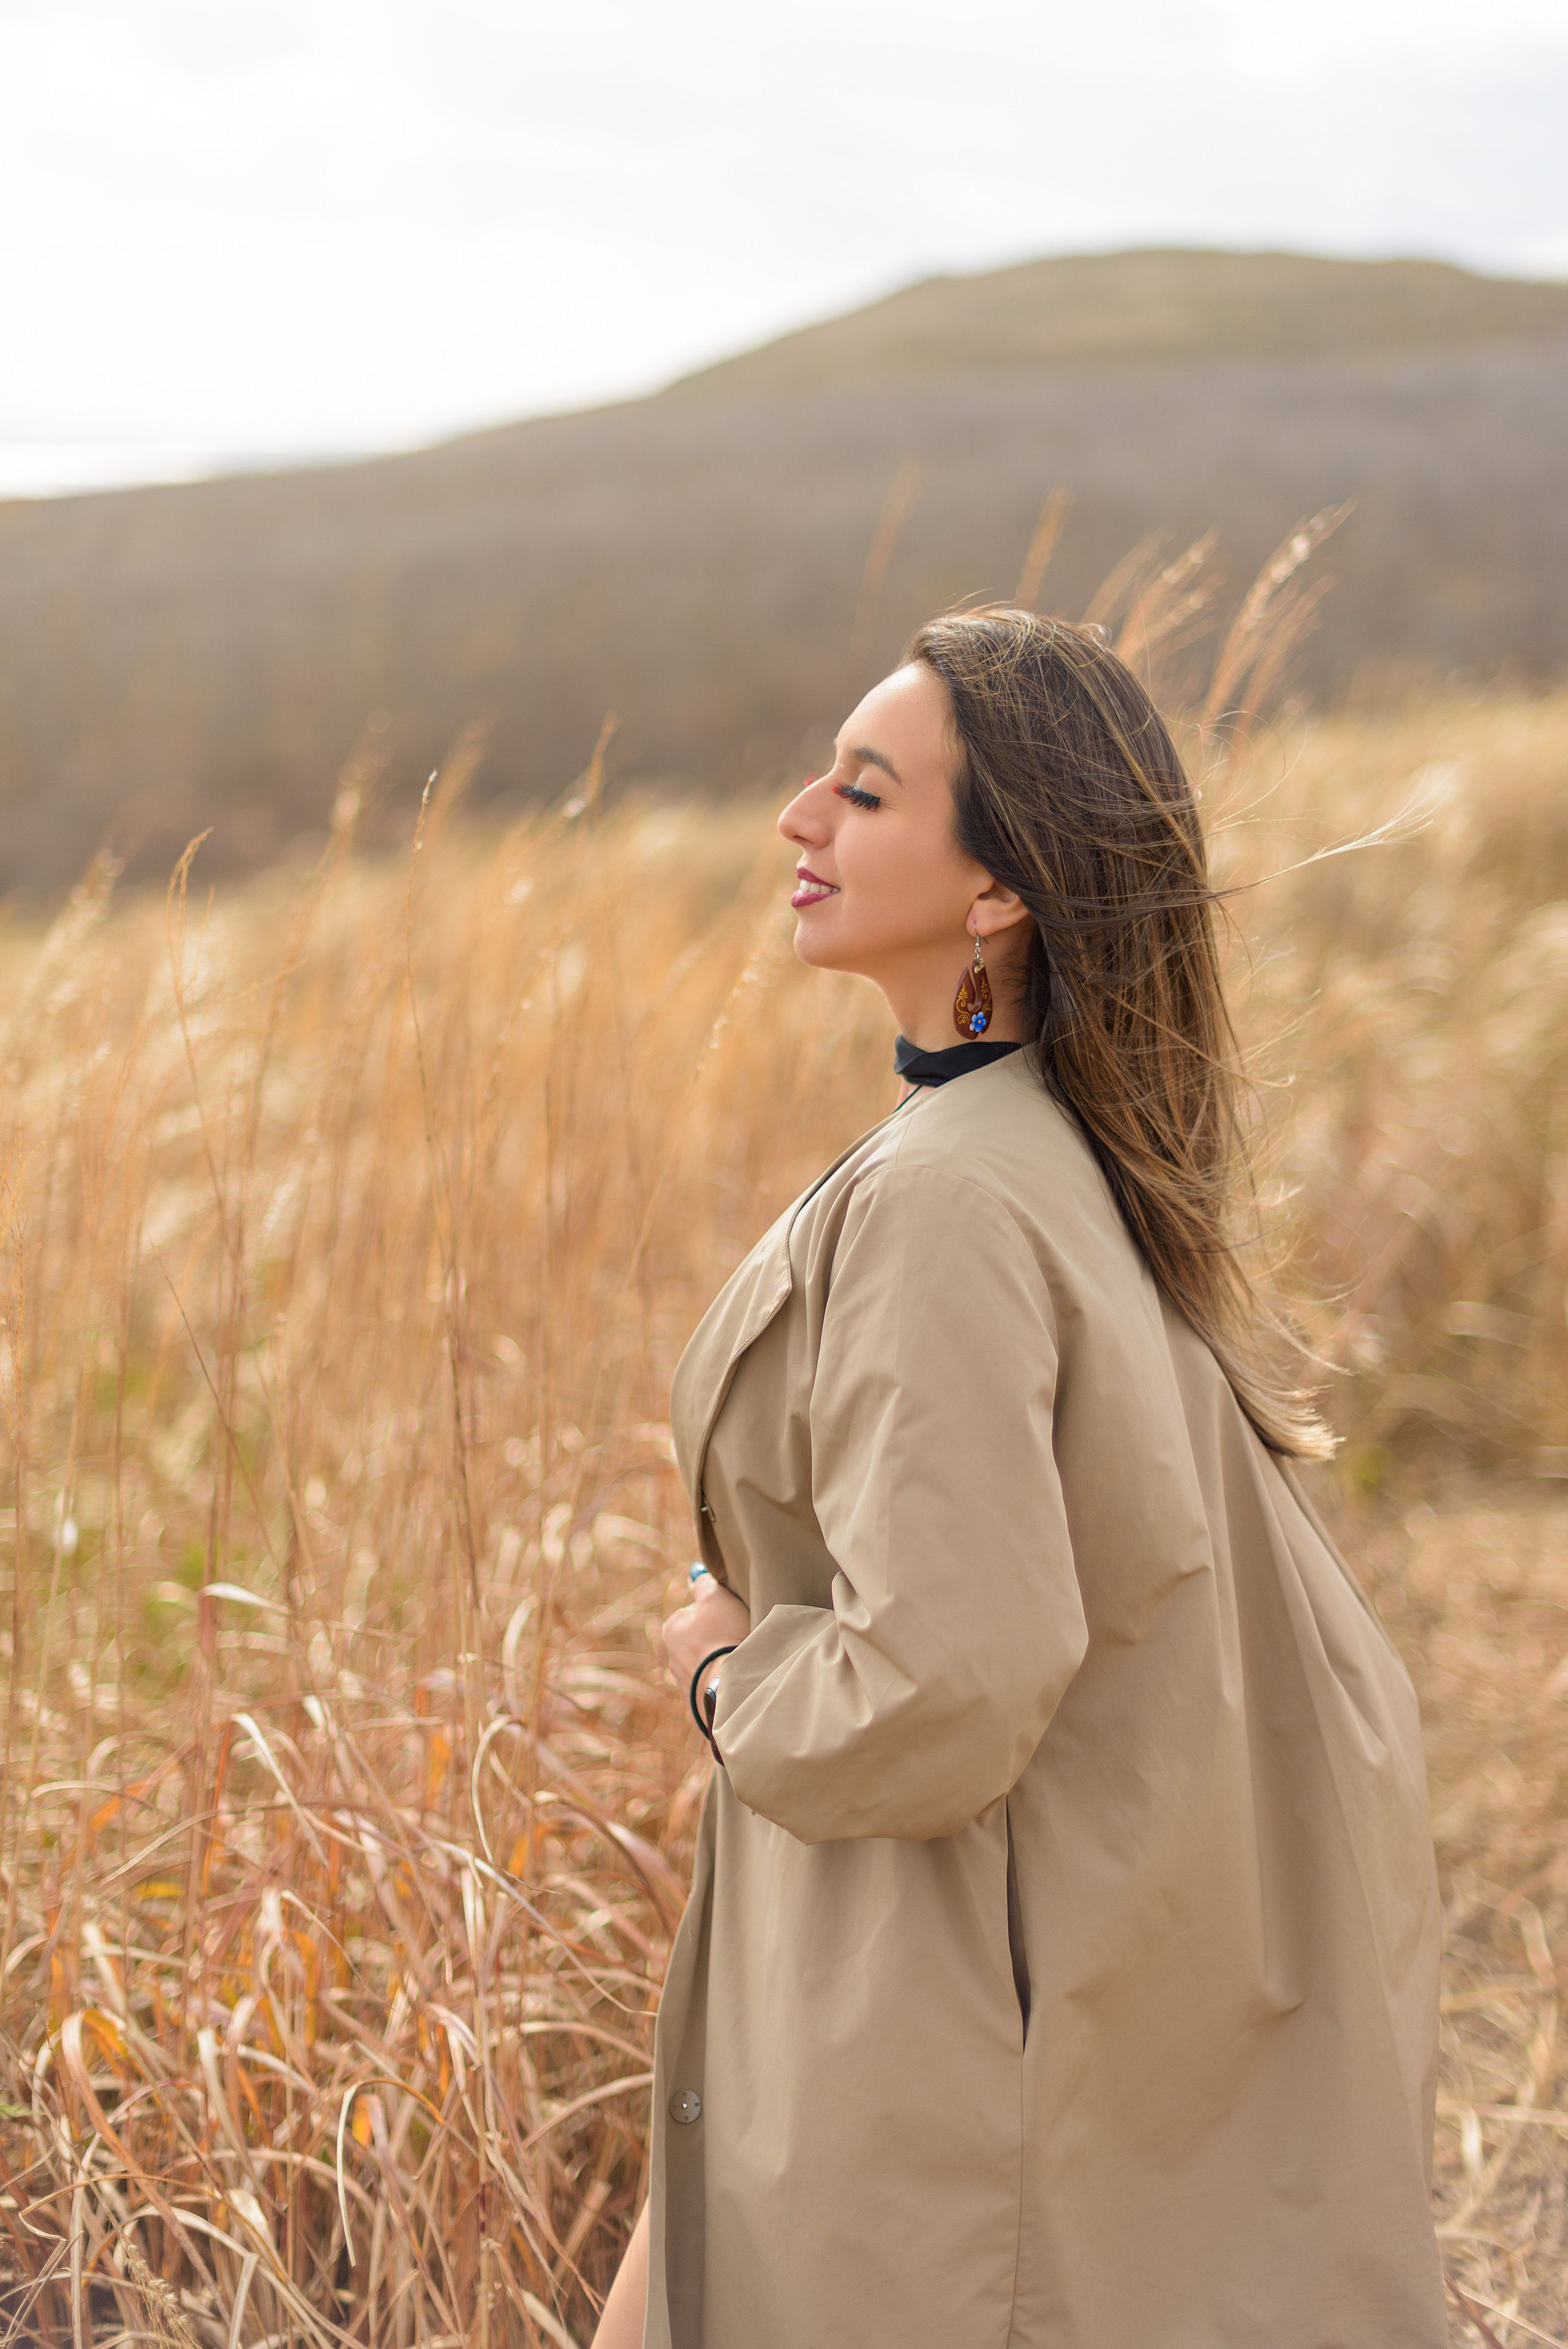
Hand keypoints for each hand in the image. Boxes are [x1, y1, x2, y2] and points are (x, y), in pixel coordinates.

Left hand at [661, 1565, 749, 1701]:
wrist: (729, 1687)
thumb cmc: (723, 1637)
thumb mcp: (716, 1598)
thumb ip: (704, 1583)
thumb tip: (694, 1572)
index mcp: (672, 1629)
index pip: (694, 1613)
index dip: (716, 1613)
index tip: (730, 1619)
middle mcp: (671, 1657)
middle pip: (699, 1639)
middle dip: (716, 1639)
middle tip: (735, 1639)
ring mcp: (683, 1683)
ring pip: (706, 1663)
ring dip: (719, 1661)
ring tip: (737, 1661)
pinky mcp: (697, 1704)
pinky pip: (712, 1686)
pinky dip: (722, 1682)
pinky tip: (734, 1680)